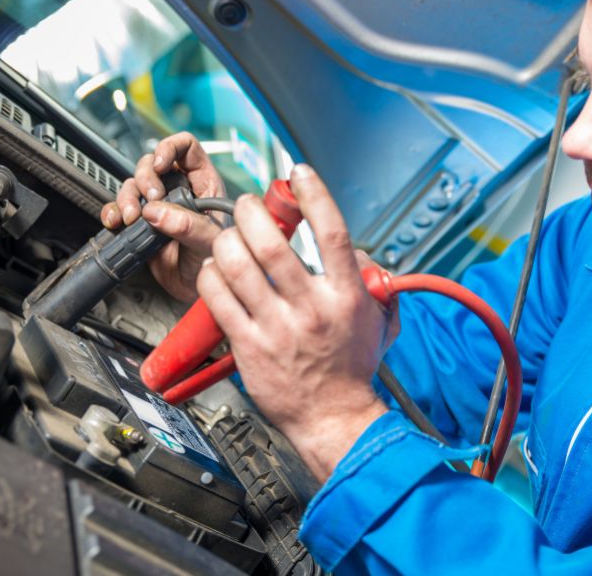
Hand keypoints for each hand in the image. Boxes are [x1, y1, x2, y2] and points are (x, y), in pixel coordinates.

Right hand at [100, 132, 225, 301]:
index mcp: (204, 185)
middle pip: (153, 163)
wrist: (195, 290)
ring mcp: (159, 206)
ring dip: (127, 197)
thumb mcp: (209, 242)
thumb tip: (158, 211)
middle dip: (146, 178)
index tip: (161, 164)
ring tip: (133, 217)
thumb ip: (188, 225)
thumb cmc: (213, 264)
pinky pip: (120, 208)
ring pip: (134, 185)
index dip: (171, 148)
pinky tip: (116, 222)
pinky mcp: (141, 223)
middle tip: (151, 199)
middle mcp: (179, 190)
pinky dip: (113, 212)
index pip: (187, 148)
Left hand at [197, 165, 392, 481]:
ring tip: (228, 236)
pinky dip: (212, 275)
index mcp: (346, 297)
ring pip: (238, 267)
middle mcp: (311, 309)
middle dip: (252, 213)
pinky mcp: (248, 345)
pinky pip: (218, 298)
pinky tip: (216, 270)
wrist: (332, 418)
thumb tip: (357, 251)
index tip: (298, 173)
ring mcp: (277, 328)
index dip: (314, 195)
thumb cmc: (352, 368)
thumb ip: (374, 281)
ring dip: (227, 241)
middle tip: (246, 206)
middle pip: (272, 244)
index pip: (331, 233)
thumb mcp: (379, 320)